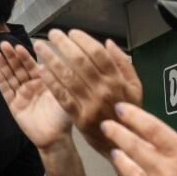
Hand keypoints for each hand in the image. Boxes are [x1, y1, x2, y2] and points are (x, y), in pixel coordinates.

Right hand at [0, 40, 72, 149]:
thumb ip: (57, 79)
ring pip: (10, 77)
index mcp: (44, 81)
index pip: (32, 65)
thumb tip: (49, 62)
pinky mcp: (14, 106)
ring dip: (3, 65)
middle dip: (11, 56)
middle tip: (3, 44)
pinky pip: (6, 92)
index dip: (24, 56)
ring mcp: (22, 96)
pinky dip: (1, 81)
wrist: (55, 137)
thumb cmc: (63, 117)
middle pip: (18, 68)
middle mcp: (32, 86)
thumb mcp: (64, 93)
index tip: (18, 46)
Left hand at [36, 29, 141, 154]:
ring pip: (68, 78)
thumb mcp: (135, 86)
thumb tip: (108, 43)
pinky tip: (41, 71)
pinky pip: (62, 97)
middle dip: (64, 45)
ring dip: (52, 60)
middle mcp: (104, 90)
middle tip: (52, 34)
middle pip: (80, 62)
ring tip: (41, 47)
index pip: (98, 54)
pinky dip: (51, 82)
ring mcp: (90, 104)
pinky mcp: (79, 118)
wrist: (122, 143)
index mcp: (117, 80)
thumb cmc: (128, 112)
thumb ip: (123, 63)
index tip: (71, 32)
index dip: (83, 40)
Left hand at [101, 102, 176, 175]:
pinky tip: (124, 169)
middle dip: (117, 131)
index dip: (134, 116)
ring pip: (129, 168)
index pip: (153, 130)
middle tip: (106, 122)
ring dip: (119, 153)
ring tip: (112, 145)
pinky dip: (126, 175)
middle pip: (134, 146)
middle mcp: (167, 175)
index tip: (121, 107)